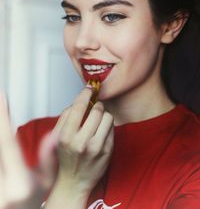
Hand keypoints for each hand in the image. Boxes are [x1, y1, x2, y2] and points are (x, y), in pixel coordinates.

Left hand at [0, 91, 56, 208]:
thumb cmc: (30, 202)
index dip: (3, 116)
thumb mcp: (46, 184)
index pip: (7, 141)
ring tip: (2, 109)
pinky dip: (0, 137)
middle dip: (0, 117)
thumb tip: (54, 136)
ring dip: (0, 127)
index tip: (2, 97)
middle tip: (1, 98)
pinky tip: (3, 127)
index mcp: (19, 180)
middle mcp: (1, 180)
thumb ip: (49, 158)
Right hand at [45, 86, 113, 207]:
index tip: (89, 88)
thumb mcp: (58, 137)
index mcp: (66, 137)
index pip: (78, 108)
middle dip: (97, 105)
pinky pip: (112, 128)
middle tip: (94, 108)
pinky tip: (100, 132)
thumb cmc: (66, 157)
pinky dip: (107, 126)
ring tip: (97, 121)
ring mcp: (97, 148)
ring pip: (108, 117)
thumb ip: (66, 117)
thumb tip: (80, 99)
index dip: (85, 94)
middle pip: (97, 110)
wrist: (74, 181)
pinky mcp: (108, 151)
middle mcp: (82, 143)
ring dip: (103, 115)